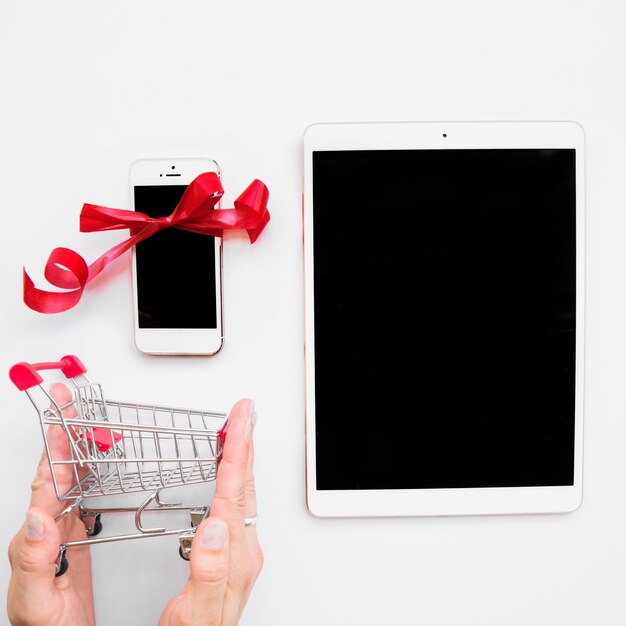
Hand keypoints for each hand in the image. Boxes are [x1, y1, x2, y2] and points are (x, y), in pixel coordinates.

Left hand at [7, 383, 95, 625]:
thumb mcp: (36, 602)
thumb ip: (33, 561)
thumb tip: (36, 515)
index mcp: (38, 536)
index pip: (48, 479)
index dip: (55, 442)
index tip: (62, 411)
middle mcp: (47, 530)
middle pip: (57, 471)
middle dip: (63, 433)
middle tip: (69, 404)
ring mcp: (62, 536)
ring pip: (71, 482)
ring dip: (77, 450)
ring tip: (85, 426)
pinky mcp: (76, 546)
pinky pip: (83, 501)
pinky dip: (91, 478)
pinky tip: (96, 472)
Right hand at [158, 398, 262, 625]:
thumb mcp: (196, 614)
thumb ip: (207, 572)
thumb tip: (214, 528)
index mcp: (236, 556)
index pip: (235, 493)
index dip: (237, 451)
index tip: (240, 420)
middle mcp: (243, 549)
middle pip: (245, 484)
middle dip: (245, 442)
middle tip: (245, 411)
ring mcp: (240, 550)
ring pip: (242, 491)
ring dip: (241, 456)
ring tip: (239, 430)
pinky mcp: (231, 553)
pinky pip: (235, 504)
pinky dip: (232, 479)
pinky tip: (228, 474)